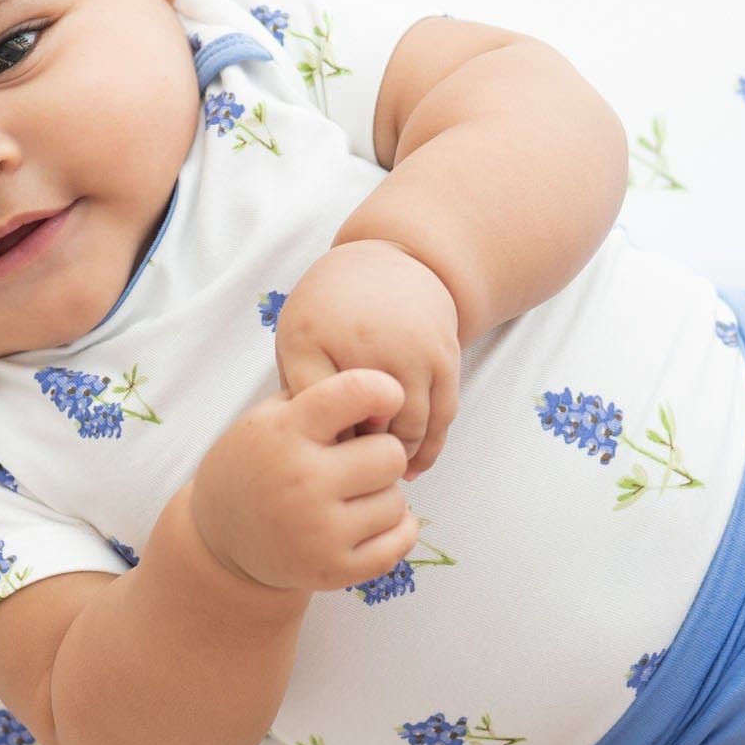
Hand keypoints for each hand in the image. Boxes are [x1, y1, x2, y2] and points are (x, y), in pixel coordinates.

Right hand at [192, 369, 420, 594]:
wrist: (221, 537)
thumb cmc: (259, 463)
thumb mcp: (270, 416)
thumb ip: (323, 398)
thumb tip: (394, 396)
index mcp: (285, 433)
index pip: (358, 392)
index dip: (384, 390)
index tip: (384, 401)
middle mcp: (302, 482)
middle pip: (390, 455)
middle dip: (381, 455)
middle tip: (358, 462)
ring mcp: (318, 532)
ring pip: (397, 502)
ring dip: (382, 496)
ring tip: (352, 495)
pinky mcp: (333, 570)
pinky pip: (400, 543)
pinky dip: (396, 530)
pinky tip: (372, 520)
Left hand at [274, 240, 460, 478]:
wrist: (395, 260)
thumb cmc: (333, 311)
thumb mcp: (298, 340)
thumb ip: (301, 393)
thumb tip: (324, 455)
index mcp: (311, 339)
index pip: (312, 416)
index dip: (318, 447)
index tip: (320, 461)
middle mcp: (364, 343)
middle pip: (364, 430)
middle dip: (358, 463)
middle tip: (352, 484)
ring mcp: (410, 351)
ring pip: (409, 431)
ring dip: (397, 461)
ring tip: (381, 478)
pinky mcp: (445, 359)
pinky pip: (441, 418)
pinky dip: (428, 449)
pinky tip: (412, 467)